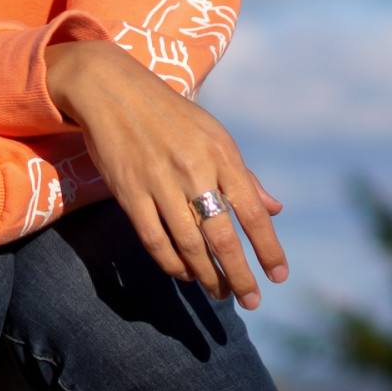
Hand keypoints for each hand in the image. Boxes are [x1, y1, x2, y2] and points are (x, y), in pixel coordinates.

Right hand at [44, 40, 285, 310]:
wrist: (112, 89)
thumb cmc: (170, 115)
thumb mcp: (214, 135)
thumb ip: (244, 175)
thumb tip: (275, 210)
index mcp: (221, 153)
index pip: (252, 211)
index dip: (268, 248)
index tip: (279, 276)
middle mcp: (194, 169)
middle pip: (222, 237)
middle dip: (240, 275)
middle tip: (250, 300)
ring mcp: (159, 182)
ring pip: (189, 244)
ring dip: (207, 275)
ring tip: (220, 292)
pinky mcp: (129, 192)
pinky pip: (154, 239)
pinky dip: (171, 263)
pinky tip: (184, 274)